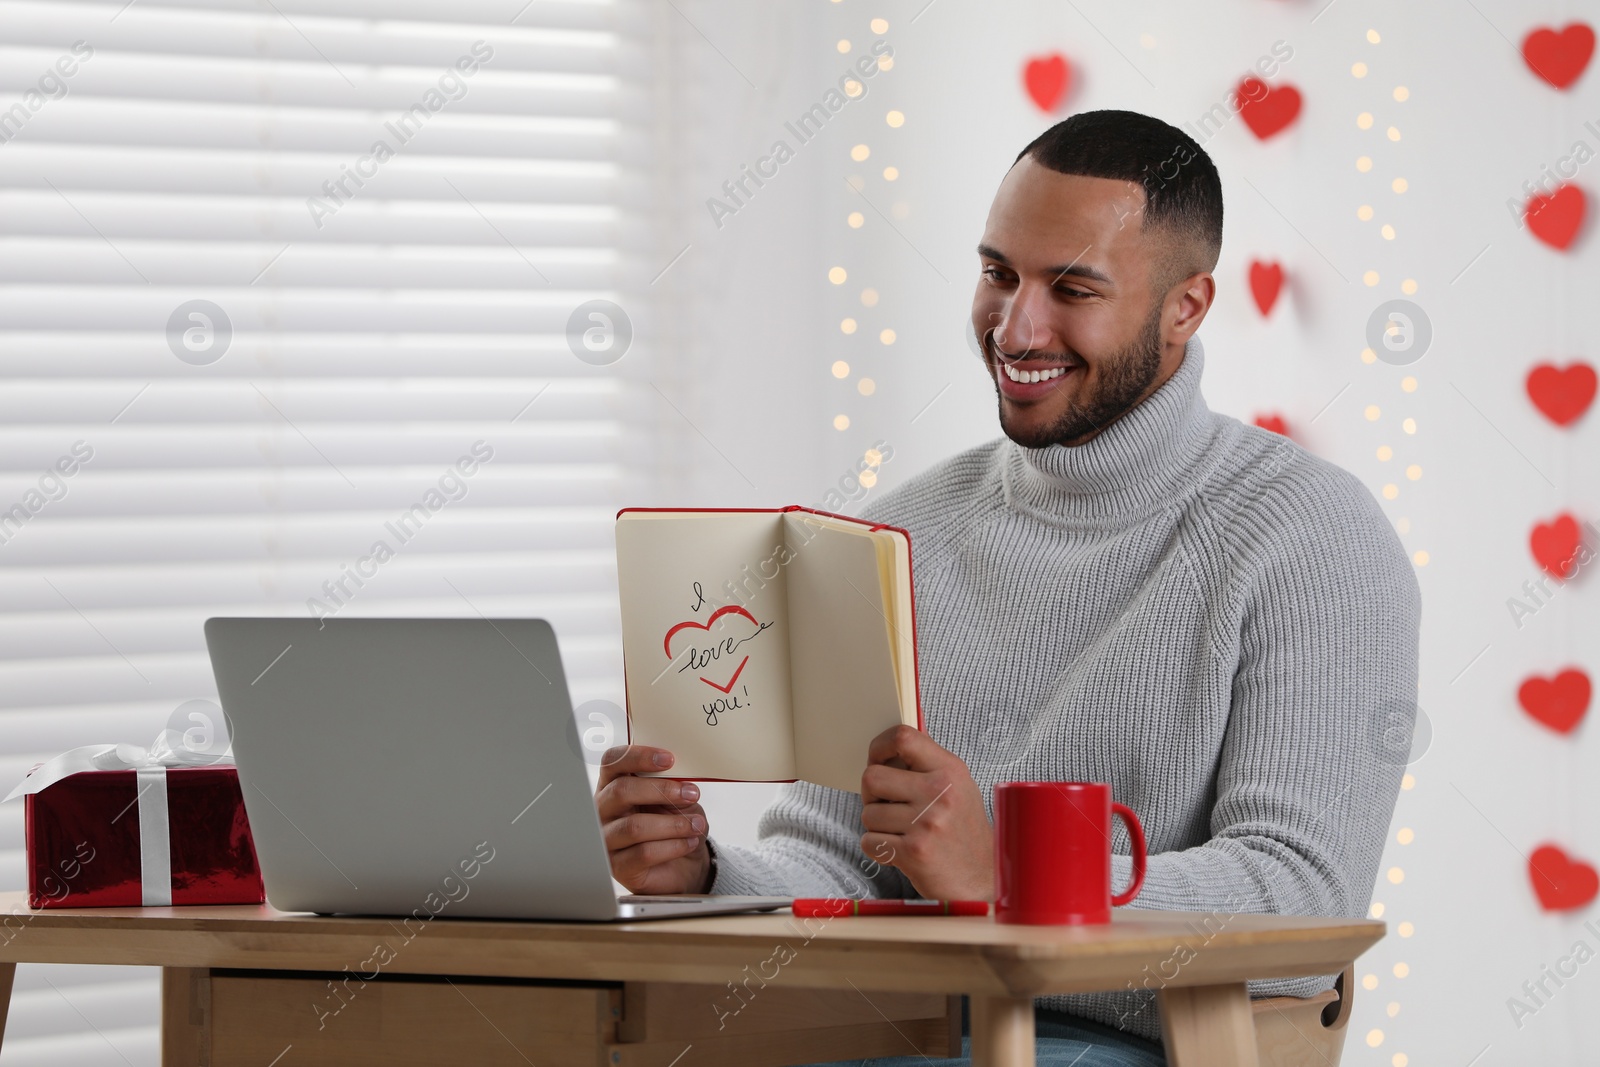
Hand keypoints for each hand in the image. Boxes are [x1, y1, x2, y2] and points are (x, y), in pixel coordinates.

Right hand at [595, 746, 711, 893]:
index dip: (638, 756)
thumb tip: (682, 780)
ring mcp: (607, 839)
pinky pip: (644, 853)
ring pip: (634, 826)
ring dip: (673, 824)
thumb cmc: (674, 824)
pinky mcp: (618, 866)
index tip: (670, 759)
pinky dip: (673, 846)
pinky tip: (689, 842)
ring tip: (696, 824)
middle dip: (662, 790)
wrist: (684, 864)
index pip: (613, 761)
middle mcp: (604, 810)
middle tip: (691, 794)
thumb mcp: (677, 799)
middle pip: (621, 791)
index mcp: (613, 785)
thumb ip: (673, 785)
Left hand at [860, 725, 994, 899]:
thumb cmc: (964, 830)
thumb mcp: (958, 786)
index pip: (903, 737)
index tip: (877, 759)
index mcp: (950, 770)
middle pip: (872, 777)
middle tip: (888, 806)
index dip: (879, 746)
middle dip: (872, 795)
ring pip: (868, 813)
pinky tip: (900, 850)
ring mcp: (927, 823)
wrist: (983, 877)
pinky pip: (869, 841)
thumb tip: (891, 743)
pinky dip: (878, 848)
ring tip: (902, 833)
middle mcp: (940, 793)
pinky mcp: (914, 853)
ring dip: (877, 826)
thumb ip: (927, 763)